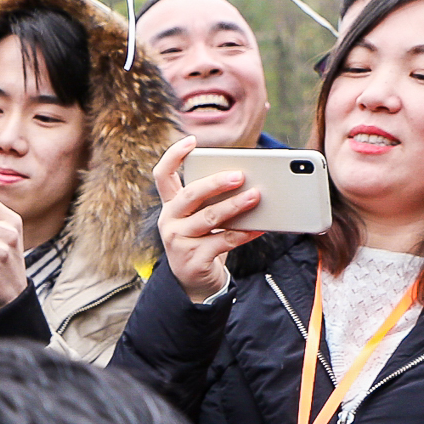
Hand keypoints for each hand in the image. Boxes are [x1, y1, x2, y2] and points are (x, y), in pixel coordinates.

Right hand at [153, 135, 263, 302]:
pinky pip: (223, 241)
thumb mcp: (202, 219)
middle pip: (190, 194)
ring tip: (257, 196)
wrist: (194, 282)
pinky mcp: (193, 260)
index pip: (163, 175)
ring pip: (209, 218)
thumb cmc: (203, 242)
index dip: (173, 156)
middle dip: (215, 183)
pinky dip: (244, 233)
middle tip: (240, 175)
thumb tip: (250, 183)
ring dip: (235, 206)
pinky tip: (260, 226)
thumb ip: (214, 201)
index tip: (191, 141)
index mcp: (171, 206)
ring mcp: (178, 241)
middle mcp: (169, 221)